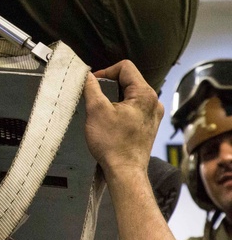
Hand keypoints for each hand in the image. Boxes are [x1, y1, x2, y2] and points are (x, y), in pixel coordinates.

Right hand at [84, 60, 163, 175]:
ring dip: (114, 95)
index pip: (125, 67)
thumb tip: (86, 75)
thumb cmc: (113, 143)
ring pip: (131, 93)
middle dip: (109, 83)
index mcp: (145, 95)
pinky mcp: (148, 124)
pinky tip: (110, 118)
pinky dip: (120, 106)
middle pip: (129, 79)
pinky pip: (134, 106)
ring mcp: (153, 114)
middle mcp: (154, 102)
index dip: (106, 71)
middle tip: (95, 95)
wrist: (125, 172)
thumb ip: (91, 87)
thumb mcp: (96, 110)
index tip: (93, 83)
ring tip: (102, 108)